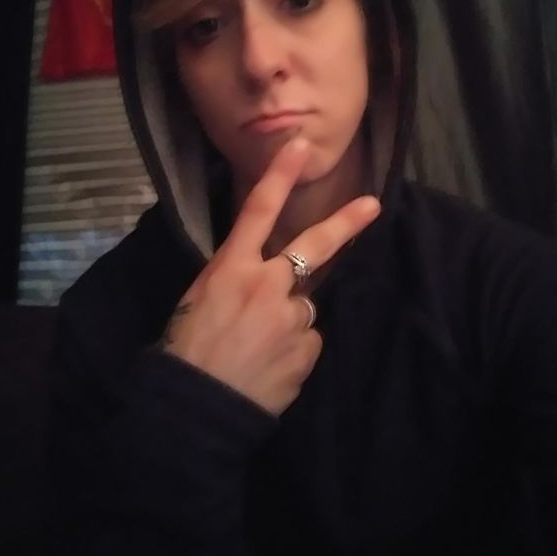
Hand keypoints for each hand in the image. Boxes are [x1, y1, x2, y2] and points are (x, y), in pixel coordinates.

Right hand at [161, 137, 380, 415]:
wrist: (194, 408)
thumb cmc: (185, 348)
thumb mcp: (198, 299)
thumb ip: (235, 279)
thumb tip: (262, 277)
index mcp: (232, 268)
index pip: (258, 210)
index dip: (280, 175)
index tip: (299, 147)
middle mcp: (267, 285)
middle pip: (313, 246)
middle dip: (345, 223)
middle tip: (372, 206)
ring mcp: (291, 318)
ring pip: (303, 306)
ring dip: (289, 320)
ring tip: (259, 348)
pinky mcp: (306, 350)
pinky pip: (306, 341)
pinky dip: (293, 349)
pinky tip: (269, 366)